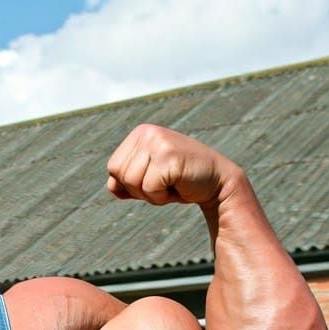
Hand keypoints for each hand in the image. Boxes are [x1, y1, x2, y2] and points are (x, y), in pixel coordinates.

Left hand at [106, 124, 239, 207]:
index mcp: (139, 133)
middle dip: (139, 189)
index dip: (130, 184)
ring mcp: (158, 142)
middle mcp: (146, 132)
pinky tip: (179, 185)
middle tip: (164, 182)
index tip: (154, 178)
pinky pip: (149, 189)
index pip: (113, 168)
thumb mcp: (147, 177)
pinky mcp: (169, 156)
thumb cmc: (180, 181)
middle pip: (119, 175)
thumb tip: (111, 184)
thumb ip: (125, 179)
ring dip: (150, 194)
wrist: (217, 182)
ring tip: (171, 183)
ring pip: (131, 182)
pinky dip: (161, 197)